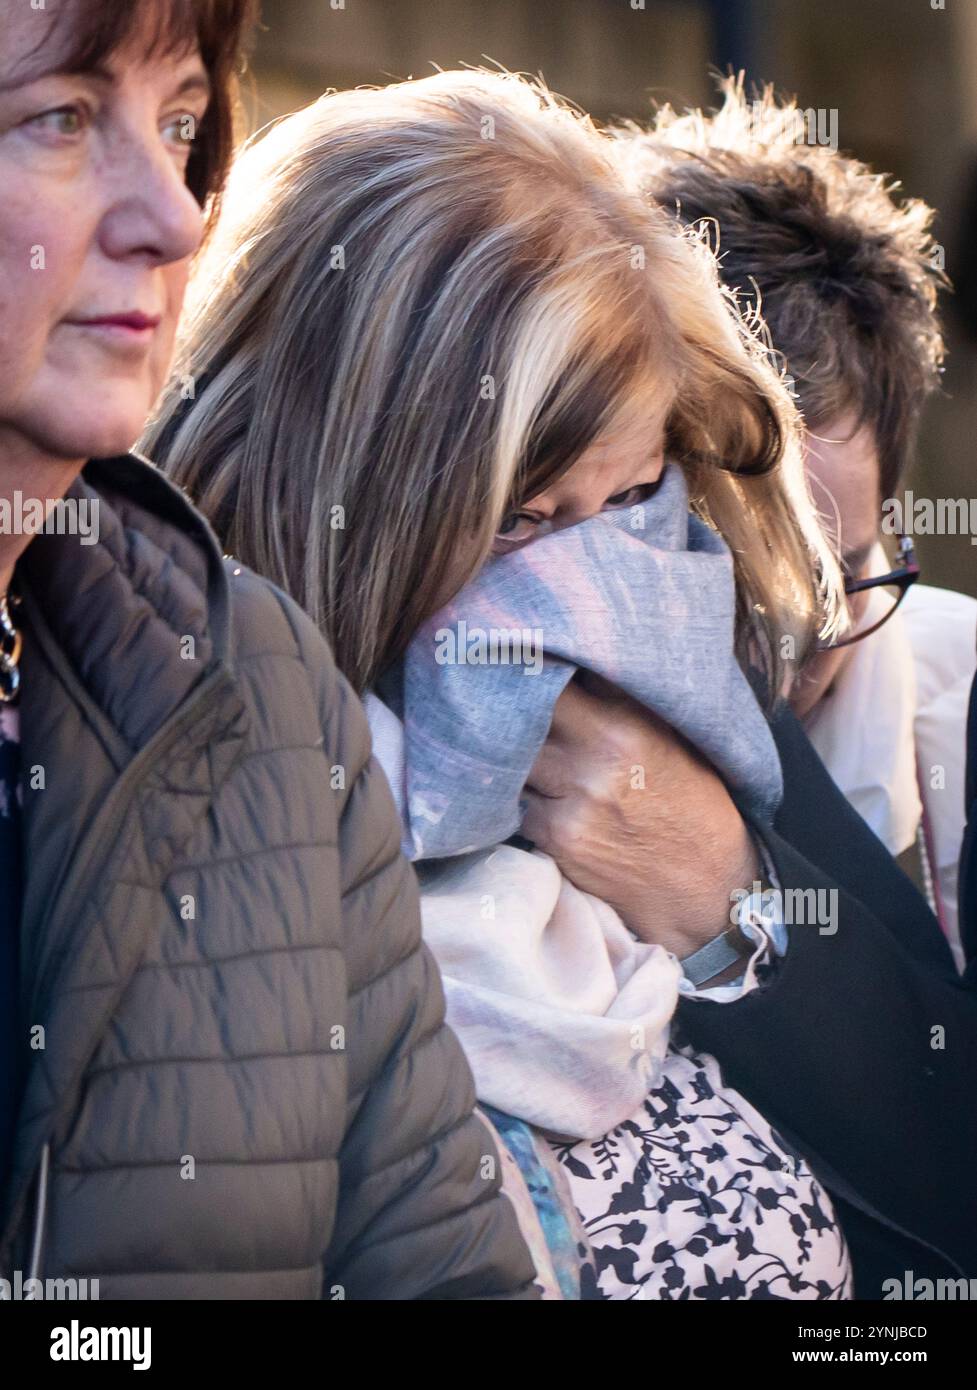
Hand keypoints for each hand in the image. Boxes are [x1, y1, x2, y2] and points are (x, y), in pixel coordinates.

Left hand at [522, 674, 760, 957]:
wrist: (709, 888)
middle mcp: (596, 758)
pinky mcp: (556, 839)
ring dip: (506, 756)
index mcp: (627, 723)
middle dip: (509, 710)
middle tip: (497, 703)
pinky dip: (516, 796)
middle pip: (521, 716)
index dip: (530, 669)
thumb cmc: (692, 804)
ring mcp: (572, 801)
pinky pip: (514, 804)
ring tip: (508, 750)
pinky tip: (529, 793)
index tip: (517, 663)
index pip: (555, 679)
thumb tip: (572, 659)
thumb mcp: (672, 736)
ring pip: (509, 761)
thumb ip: (620, 700)